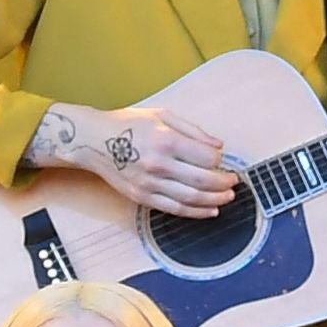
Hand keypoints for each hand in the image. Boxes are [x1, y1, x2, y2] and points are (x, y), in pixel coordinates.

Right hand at [44, 100, 238, 213]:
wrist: (93, 141)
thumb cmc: (128, 123)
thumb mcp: (162, 115)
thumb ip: (193, 130)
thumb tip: (218, 146)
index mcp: (166, 140)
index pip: (206, 158)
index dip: (221, 162)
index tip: (225, 161)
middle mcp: (159, 164)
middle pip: (202, 180)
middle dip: (223, 183)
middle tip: (234, 182)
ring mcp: (150, 184)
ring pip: (191, 198)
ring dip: (215, 200)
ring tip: (227, 197)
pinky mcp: (142, 197)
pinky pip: (175, 209)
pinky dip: (196, 212)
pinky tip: (210, 210)